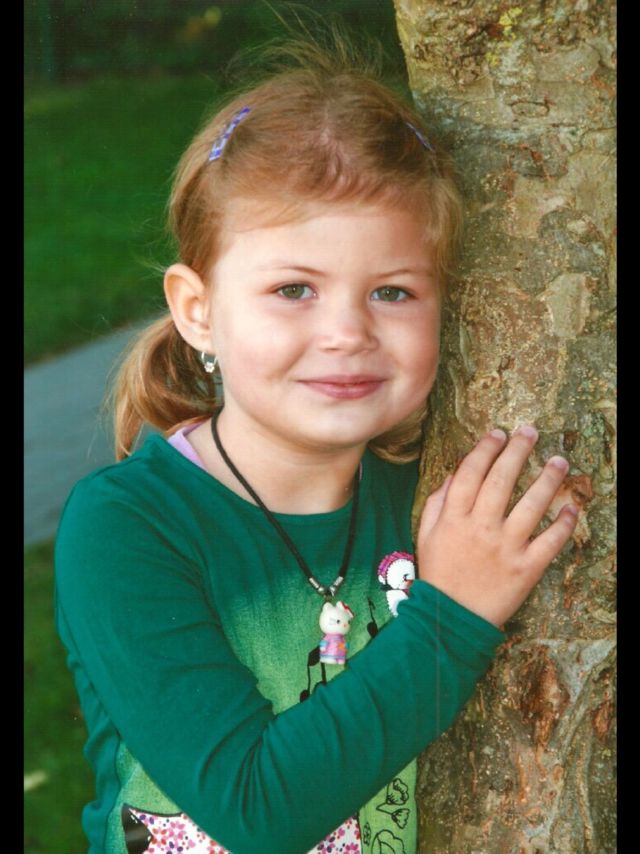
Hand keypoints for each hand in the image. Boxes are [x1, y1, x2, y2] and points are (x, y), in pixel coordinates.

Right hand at [416, 426, 577, 626]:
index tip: (499, 434)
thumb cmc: (438, 573)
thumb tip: (456, 473)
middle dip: (517, 451)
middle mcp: (481, 528)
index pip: (471, 473)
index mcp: (455, 518)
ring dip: (547, 480)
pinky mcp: (526, 569)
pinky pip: (550, 542)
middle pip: (501, 480)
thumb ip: (439, 502)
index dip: (486, 449)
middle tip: (530, 432)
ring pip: (531, 506)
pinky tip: (571, 509)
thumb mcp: (427, 534)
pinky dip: (563, 525)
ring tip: (559, 461)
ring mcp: (506, 548)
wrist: (450, 620)